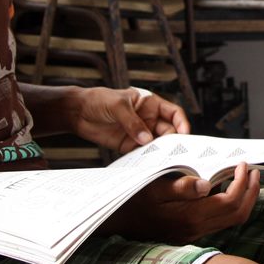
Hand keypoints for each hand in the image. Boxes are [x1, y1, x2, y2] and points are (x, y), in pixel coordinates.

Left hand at [69, 87, 190, 153]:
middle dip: (172, 141)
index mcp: (151, 104)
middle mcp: (149, 119)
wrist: (78, 112)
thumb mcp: (118, 106)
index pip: (173, 113)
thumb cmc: (99, 100)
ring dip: (160, 152)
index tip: (184, 134)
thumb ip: (132, 122)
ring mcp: (140, 133)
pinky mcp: (129, 145)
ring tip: (162, 160)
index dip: (181, 123)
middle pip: (168, 131)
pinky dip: (146, 159)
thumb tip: (147, 139)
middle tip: (173, 152)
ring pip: (157, 144)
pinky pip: (143, 153)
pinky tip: (147, 164)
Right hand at [119, 163, 260, 242]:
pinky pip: (220, 221)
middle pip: (238, 214)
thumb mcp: (153, 188)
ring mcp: (195, 234)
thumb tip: (208, 184)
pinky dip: (230, 205)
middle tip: (253, 171)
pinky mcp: (192, 233)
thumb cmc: (133, 202)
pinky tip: (225, 189)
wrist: (117, 224)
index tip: (242, 164)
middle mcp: (196, 229)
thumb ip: (181, 187)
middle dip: (251, 191)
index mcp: (190, 216)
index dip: (242, 182)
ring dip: (243, 199)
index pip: (230, 202)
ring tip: (245, 178)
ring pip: (232, 220)